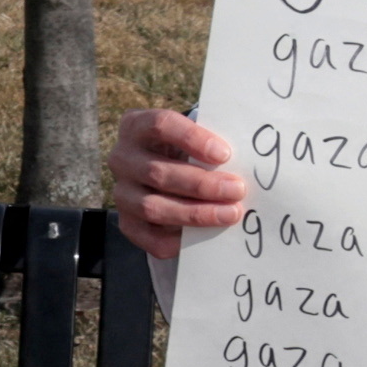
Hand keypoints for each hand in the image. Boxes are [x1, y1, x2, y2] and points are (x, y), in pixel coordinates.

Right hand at [109, 104, 250, 259]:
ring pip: (152, 207)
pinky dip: (177, 240)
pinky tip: (203, 236)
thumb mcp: (194, 136)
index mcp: (137, 126)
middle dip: (202, 184)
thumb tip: (245, 161)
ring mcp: (121, 192)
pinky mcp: (127, 222)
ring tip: (230, 213)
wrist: (167, 171)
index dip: (192, 138)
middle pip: (157, 172)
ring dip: (195, 213)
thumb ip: (211, 144)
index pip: (160, 125)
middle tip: (237, 189)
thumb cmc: (188, 149)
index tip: (224, 154)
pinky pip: (148, 237)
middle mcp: (122, 158)